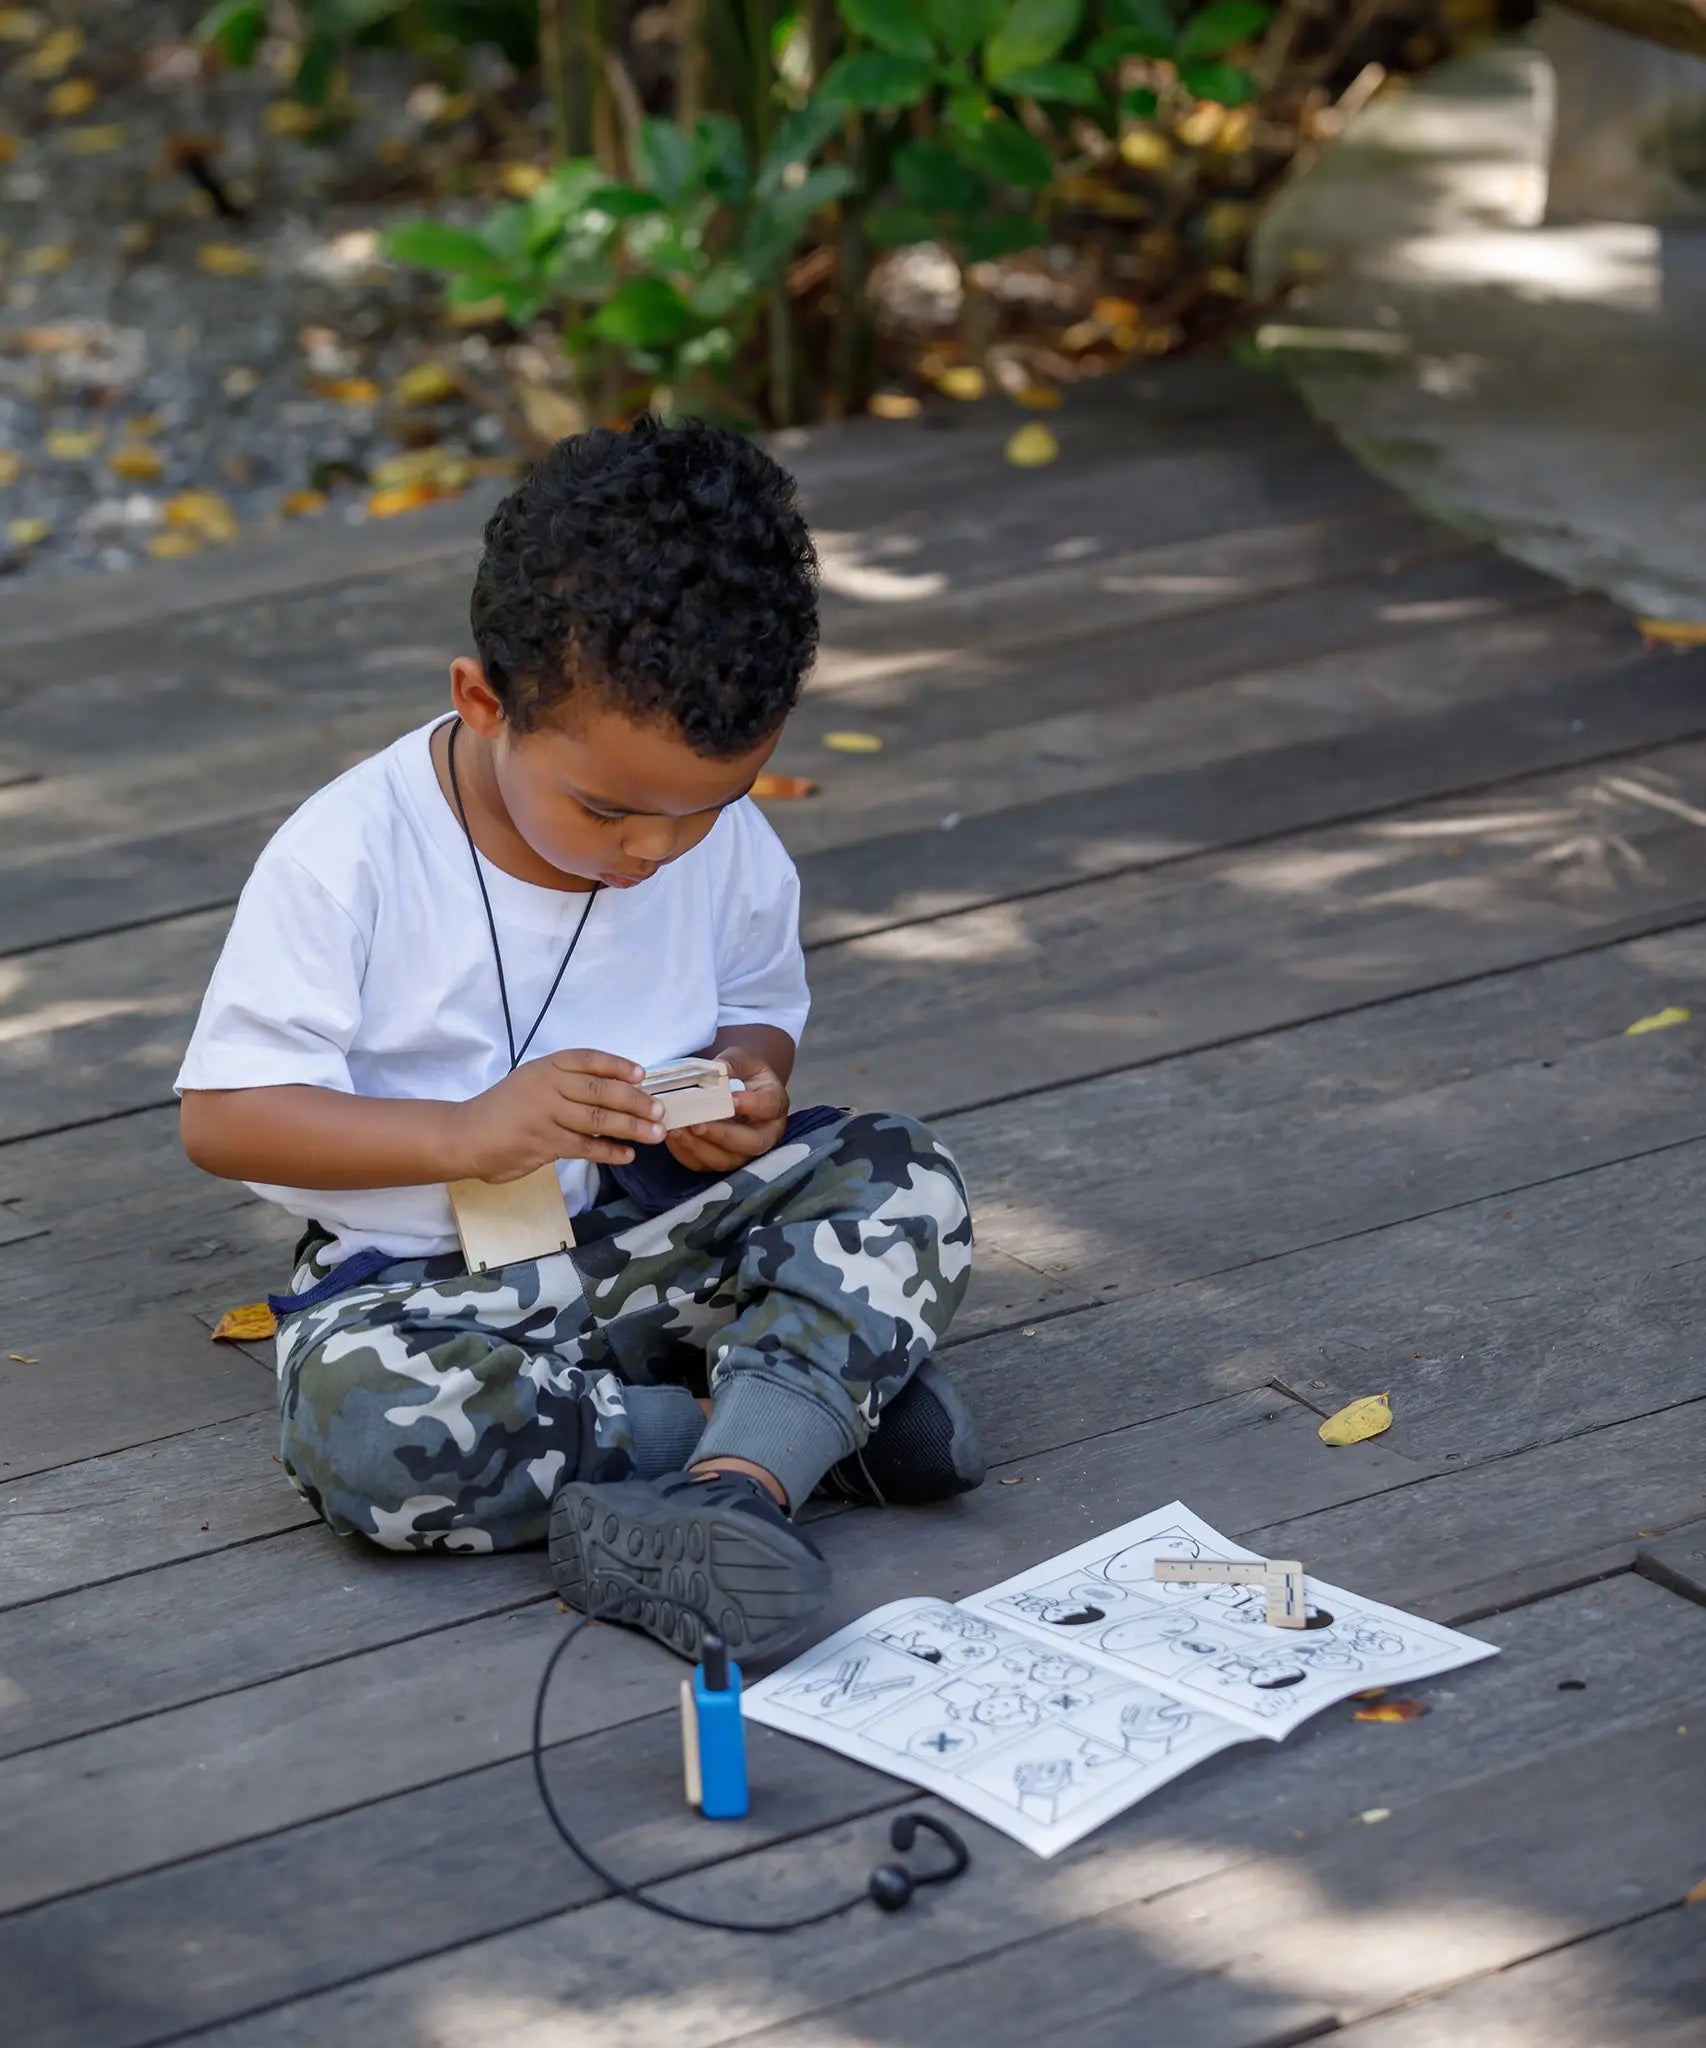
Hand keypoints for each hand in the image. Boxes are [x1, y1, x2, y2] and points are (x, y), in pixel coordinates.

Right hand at [448, 1049, 663, 1182]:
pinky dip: (610, 1151)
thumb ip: (566, 1083)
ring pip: (598, 1119)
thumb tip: (616, 1090)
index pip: (588, 1059)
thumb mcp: (532, 1081)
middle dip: (635, 1100)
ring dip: (631, 1127)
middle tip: (660, 1110)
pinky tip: (628, 1155)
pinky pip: (585, 1147)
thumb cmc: (506, 1108)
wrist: (467, 1135)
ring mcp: (546, 1114)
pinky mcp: (544, 1143)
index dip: (618, 1065)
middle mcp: (548, 1085)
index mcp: (546, 1066)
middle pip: (600, 1090)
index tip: (642, 1075)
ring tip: (655, 1134)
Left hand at [664, 1043, 788, 1174]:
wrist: (738, 1087)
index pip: (769, 1107)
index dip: (752, 1105)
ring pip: (726, 1160)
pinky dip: (686, 1153)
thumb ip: (732, 1063)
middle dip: (722, 1135)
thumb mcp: (741, 1059)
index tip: (732, 1099)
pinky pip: (704, 1165)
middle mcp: (766, 1134)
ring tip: (678, 1129)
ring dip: (699, 1147)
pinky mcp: (721, 1160)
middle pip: (752, 1144)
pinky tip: (672, 1136)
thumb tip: (716, 1070)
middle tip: (697, 1123)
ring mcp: (744, 1153)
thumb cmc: (742, 1072)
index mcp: (775, 1105)